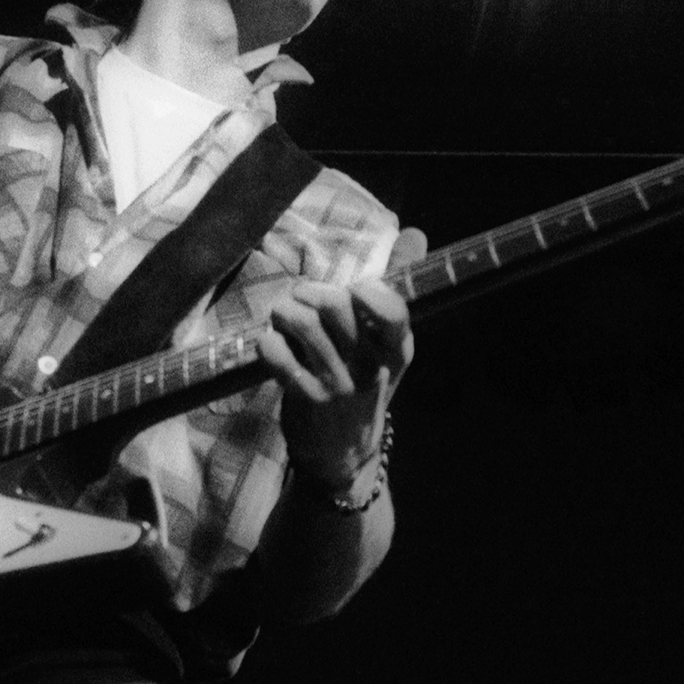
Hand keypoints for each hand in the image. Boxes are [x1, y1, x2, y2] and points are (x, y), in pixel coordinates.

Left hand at [257, 228, 423, 488]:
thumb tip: (415, 232)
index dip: (365, 291)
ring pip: (301, 323)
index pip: (392, 308)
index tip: (352, 295)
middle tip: (301, 300)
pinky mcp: (307, 399)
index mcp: (397, 348)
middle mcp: (372, 366)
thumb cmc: (364, 381)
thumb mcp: (389, 344)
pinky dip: (268, 342)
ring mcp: (339, 385)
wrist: (344, 451)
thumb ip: (395, 288)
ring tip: (283, 318)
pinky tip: (273, 347)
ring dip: (283, 312)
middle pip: (334, 304)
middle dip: (309, 292)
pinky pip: (277, 354)